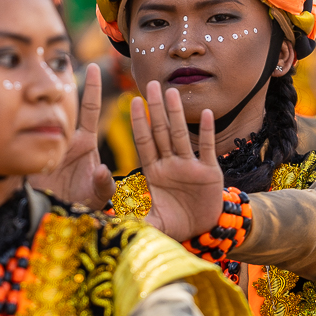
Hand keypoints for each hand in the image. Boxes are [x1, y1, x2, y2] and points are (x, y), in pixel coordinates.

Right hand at [29, 63, 114, 210]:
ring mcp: (45, 142)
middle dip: (58, 82)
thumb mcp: (95, 197)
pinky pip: (24, 134)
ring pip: (40, 115)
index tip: (94, 65)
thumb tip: (103, 171)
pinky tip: (10, 108)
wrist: (54, 217)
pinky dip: (19, 121)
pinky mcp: (29, 152)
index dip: (92, 87)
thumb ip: (103, 186)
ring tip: (29, 79)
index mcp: (85, 142)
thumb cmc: (80, 204)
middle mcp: (64, 137)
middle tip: (56, 57)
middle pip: (61, 104)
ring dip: (36, 99)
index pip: (90, 108)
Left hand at [130, 81, 223, 241]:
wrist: (202, 232)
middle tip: (151, 83)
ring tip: (173, 92)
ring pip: (181, 135)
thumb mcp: (150, 221)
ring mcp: (190, 166)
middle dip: (156, 108)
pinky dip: (208, 132)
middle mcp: (170, 164)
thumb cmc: (173, 224)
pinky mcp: (209, 173)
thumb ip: (132, 217)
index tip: (132, 101)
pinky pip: (208, 148)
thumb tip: (106, 217)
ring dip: (177, 114)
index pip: (144, 141)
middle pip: (161, 131)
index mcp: (154, 171)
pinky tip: (207, 113)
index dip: (138, 122)